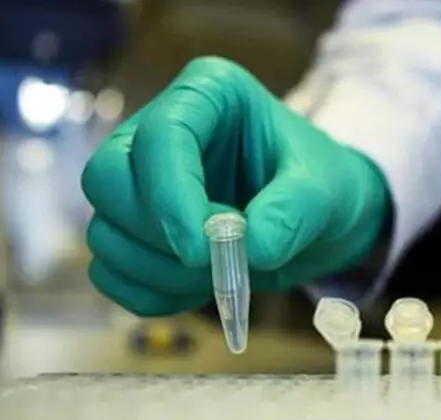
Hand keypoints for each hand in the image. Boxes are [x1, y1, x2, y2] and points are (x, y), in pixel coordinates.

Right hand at [81, 57, 388, 315]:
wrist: (322, 221)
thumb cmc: (324, 185)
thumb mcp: (324, 191)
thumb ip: (293, 213)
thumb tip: (248, 249)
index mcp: (206, 94)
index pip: (159, 136)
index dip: (170, 196)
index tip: (202, 250)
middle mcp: (159, 132)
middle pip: (105, 179)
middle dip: (155, 233)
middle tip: (211, 262)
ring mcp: (142, 184)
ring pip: (104, 231)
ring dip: (158, 271)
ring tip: (221, 276)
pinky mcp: (138, 231)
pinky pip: (111, 271)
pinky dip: (149, 293)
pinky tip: (197, 292)